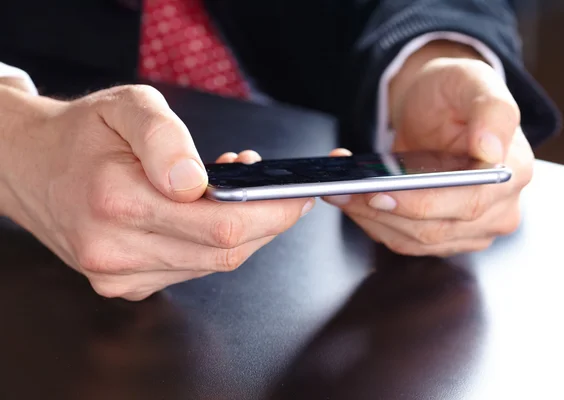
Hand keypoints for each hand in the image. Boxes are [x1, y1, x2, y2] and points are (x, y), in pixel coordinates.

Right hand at [0, 85, 313, 299]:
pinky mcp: (122, 285)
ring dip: (240, 233)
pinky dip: (212, 246)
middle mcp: (114, 250)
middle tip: (279, 193)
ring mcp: (118, 275)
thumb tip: (197, 182)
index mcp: (117, 201)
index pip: (220, 225)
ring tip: (239, 195)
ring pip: (211, 266)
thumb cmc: (82, 135)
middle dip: (266, 223)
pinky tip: (209, 218)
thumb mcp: (126, 107)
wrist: (30, 167)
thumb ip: (165, 138)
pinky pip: (190, 271)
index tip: (299, 198)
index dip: (271, 214)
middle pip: (224, 252)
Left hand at [324, 44, 531, 256]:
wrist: (439, 109)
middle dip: (381, 211)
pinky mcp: (444, 237)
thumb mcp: (474, 81)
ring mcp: (471, 229)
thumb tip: (491, 149)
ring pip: (413, 241)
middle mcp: (498, 210)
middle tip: (343, 190)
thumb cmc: (455, 93)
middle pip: (434, 229)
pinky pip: (403, 240)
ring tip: (339, 192)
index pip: (467, 202)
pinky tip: (352, 200)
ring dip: (370, 219)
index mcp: (512, 173)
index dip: (420, 203)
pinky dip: (373, 222)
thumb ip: (492, 110)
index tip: (379, 192)